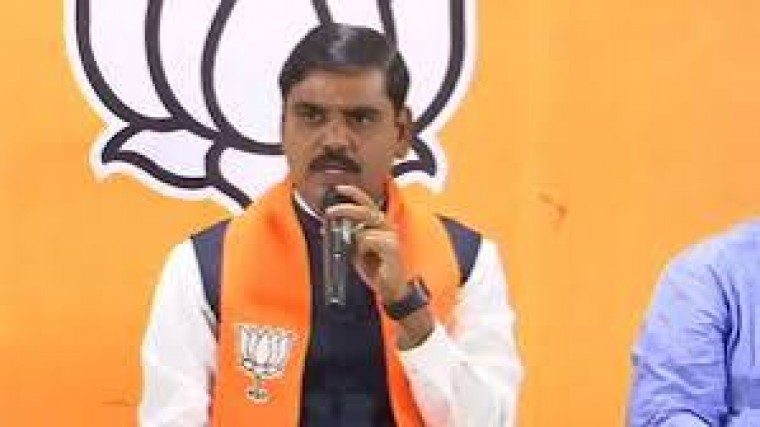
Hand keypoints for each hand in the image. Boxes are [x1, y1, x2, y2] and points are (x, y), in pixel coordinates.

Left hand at [323, 185, 407, 303]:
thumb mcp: (356, 250)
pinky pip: (370, 240)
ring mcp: (391, 235)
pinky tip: (368, 258)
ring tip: (359, 254)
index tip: (338, 188)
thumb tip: (329, 229)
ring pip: (365, 229)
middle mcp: (386, 226)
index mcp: (378, 224)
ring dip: (355, 241)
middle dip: (345, 209)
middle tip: (330, 212)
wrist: (390, 287)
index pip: (366, 203)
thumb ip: (347, 237)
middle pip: (365, 210)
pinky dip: (363, 248)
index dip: (353, 194)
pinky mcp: (393, 247)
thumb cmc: (375, 267)